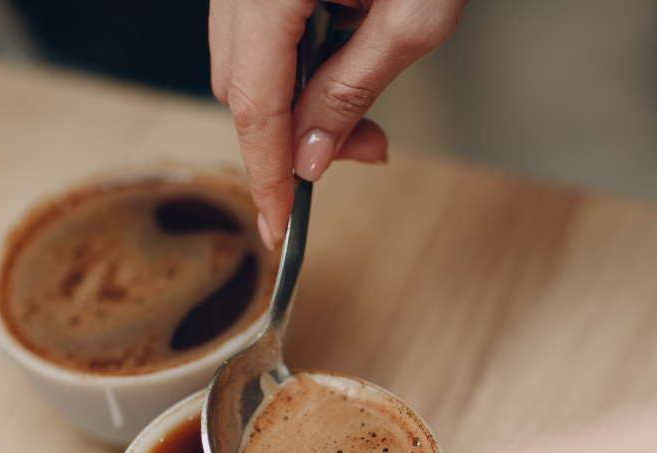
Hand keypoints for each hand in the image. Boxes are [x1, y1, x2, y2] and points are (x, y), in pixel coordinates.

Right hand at [210, 0, 467, 248]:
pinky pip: (258, 35)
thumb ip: (352, 89)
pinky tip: (338, 67)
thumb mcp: (414, 13)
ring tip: (359, 112)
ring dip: (295, 106)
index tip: (278, 226)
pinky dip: (294, 69)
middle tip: (358, 151)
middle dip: (291, 140)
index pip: (256, 107)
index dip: (267, 176)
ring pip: (246, 65)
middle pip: (242, 89)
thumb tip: (313, 157)